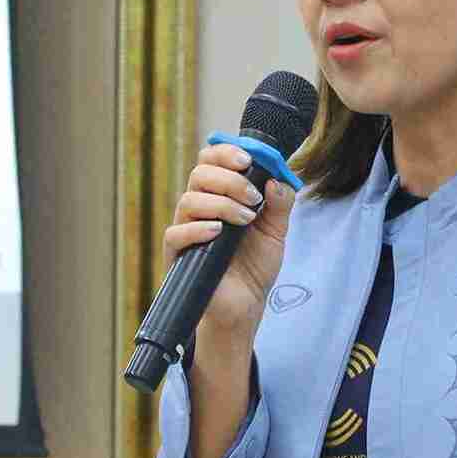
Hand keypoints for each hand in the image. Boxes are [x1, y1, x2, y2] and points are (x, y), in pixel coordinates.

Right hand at [161, 145, 293, 338]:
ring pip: (188, 199)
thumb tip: (276, 179)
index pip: (212, 161)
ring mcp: (187, 229)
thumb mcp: (277, 231)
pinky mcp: (177, 254)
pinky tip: (217, 232)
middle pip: (199, 174)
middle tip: (253, 197)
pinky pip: (176, 232)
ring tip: (245, 220)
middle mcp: (200, 207)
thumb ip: (280, 203)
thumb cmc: (255, 265)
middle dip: (229, 179)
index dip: (226, 153)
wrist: (246, 304)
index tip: (248, 160)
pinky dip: (197, 228)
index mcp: (220, 195)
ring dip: (221, 204)